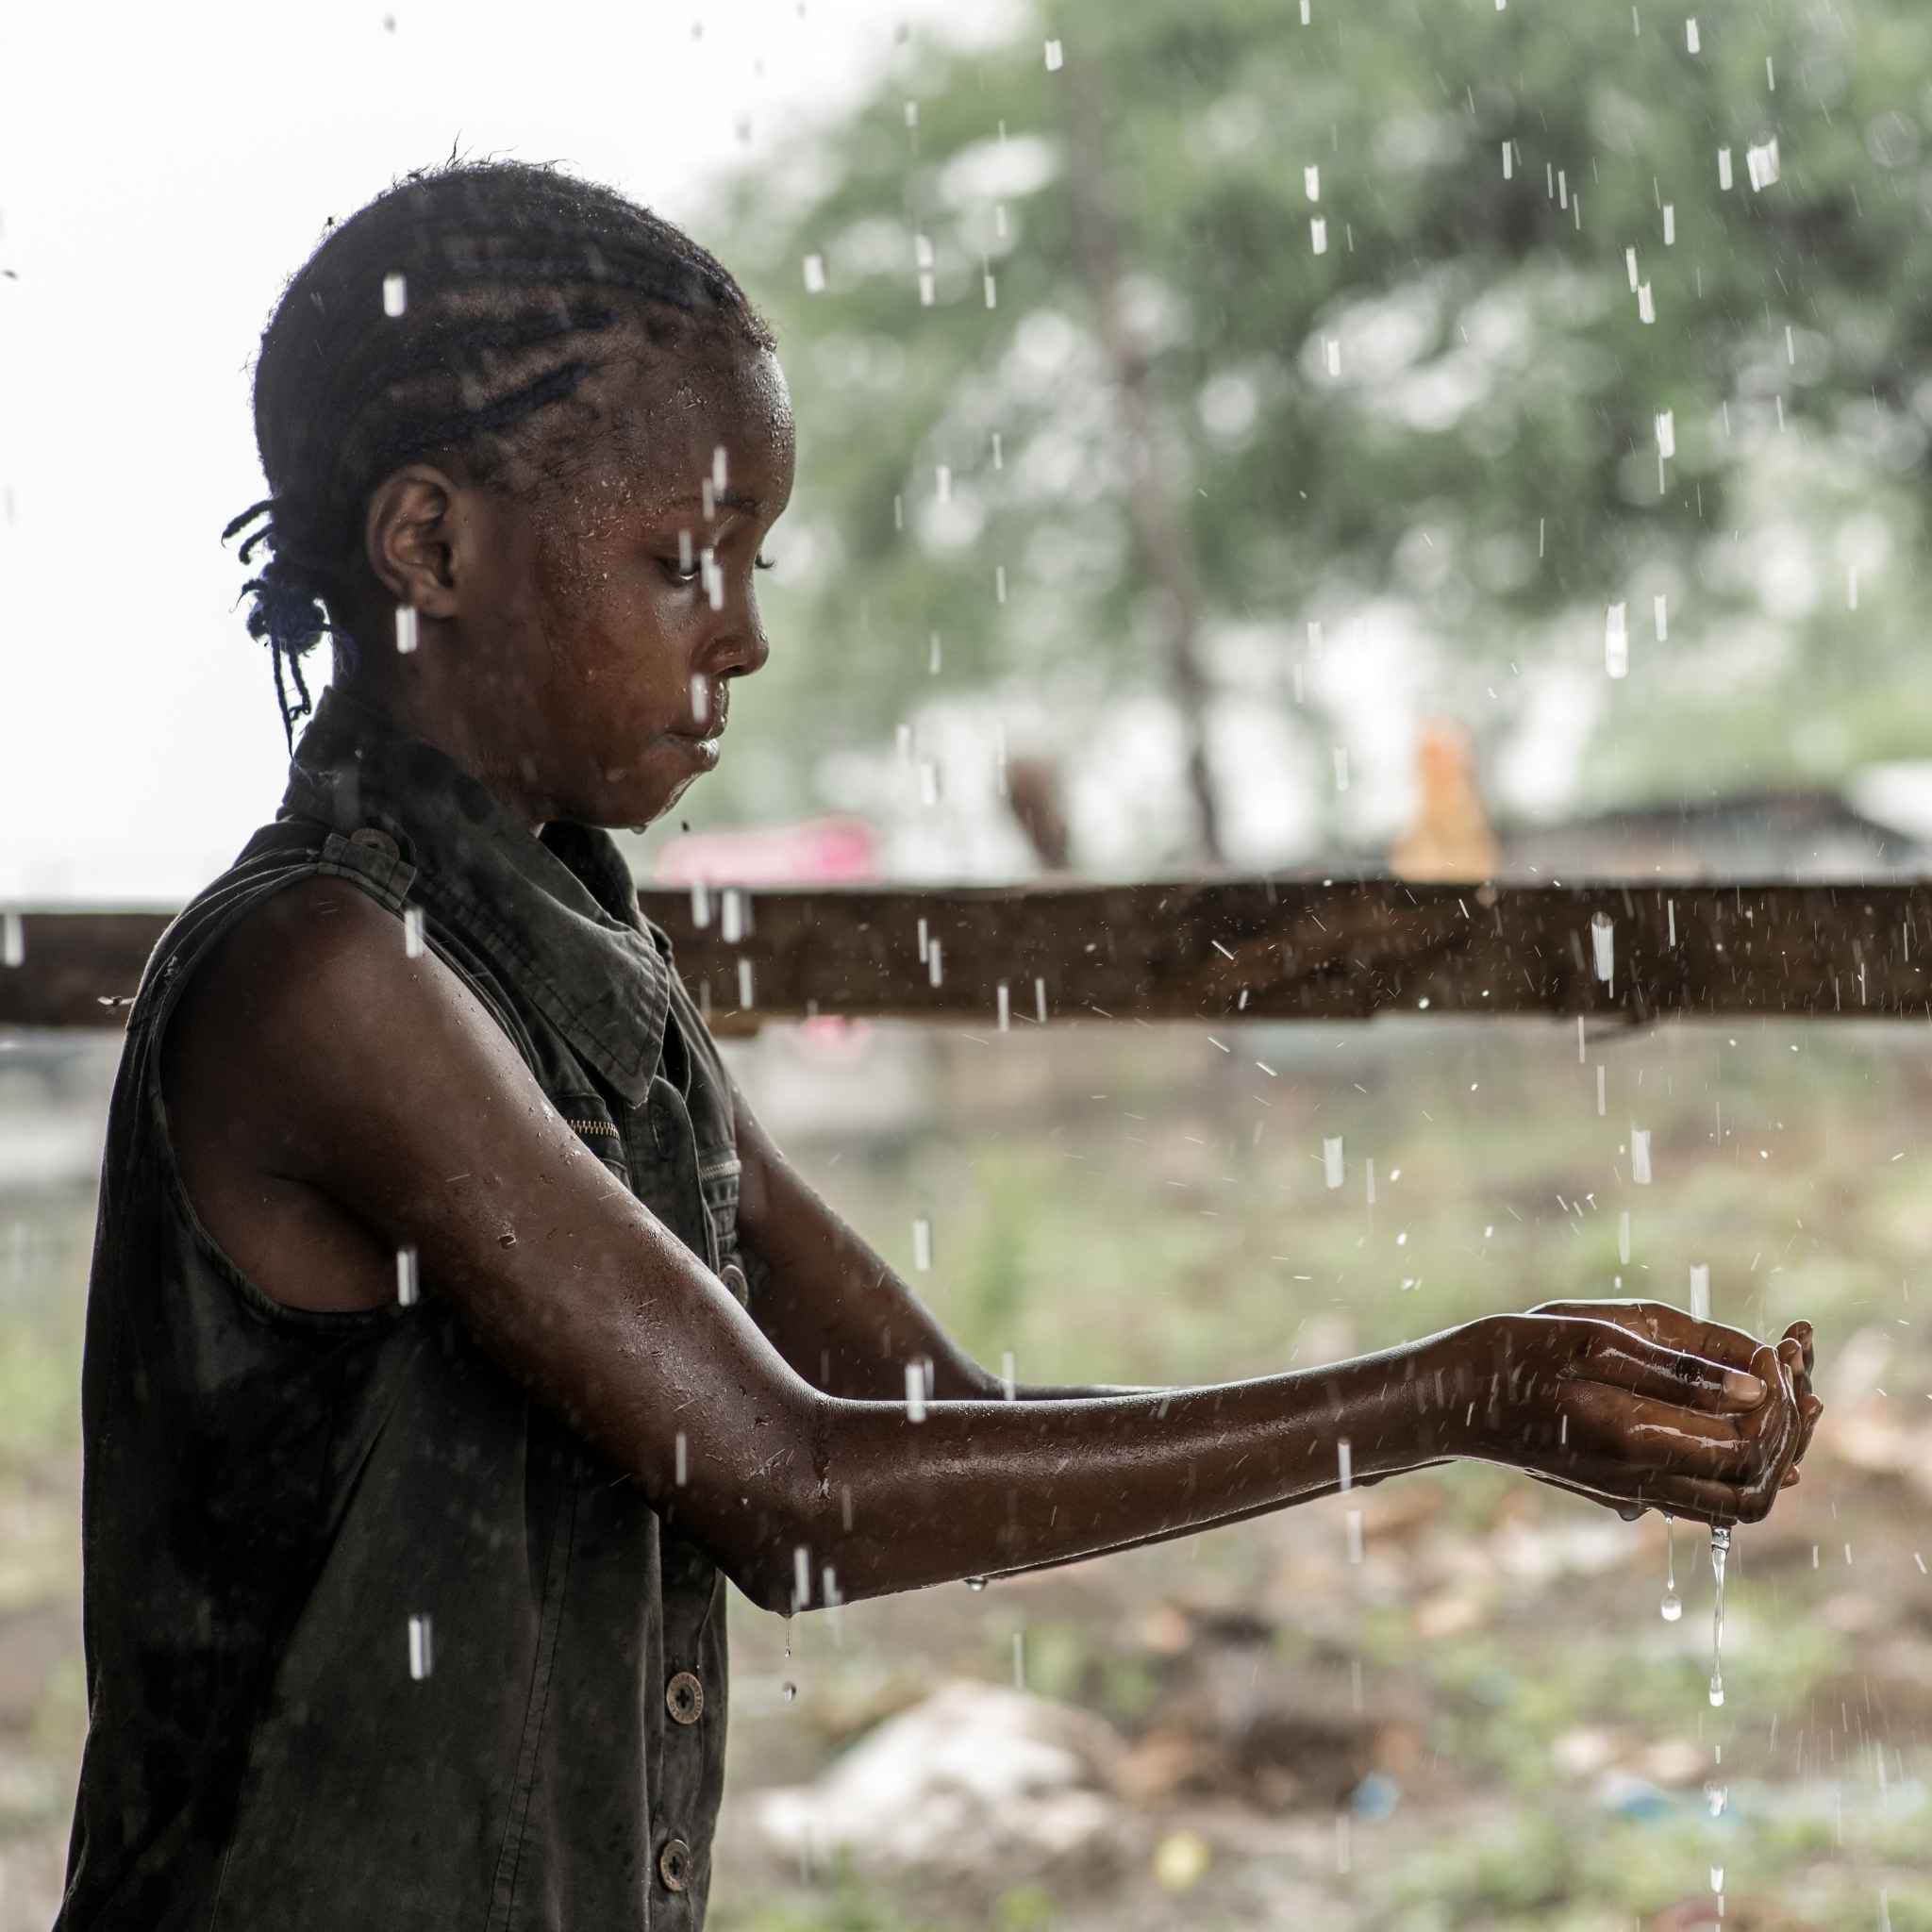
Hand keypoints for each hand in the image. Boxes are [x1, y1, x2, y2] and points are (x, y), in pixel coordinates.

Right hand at [1526, 1302, 1822, 1517]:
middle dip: (1789, 1429)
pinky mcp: (1626, 1486)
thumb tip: (1754, 1388)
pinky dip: (1737, 1456)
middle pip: (1757, 1486)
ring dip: (1770, 1447)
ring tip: (1779, 1386)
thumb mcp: (1590, 1339)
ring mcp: (1635, 1491)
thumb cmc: (1512, 1356)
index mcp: (1637, 1441)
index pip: (1748, 1445)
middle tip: (1788, 1369)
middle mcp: (1643, 1481)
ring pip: (1736, 1499)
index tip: (1771, 1350)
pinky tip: (1739, 1409)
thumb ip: (1676, 1369)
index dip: (1779, 1400)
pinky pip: (1704, 1493)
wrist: (1453, 1400)